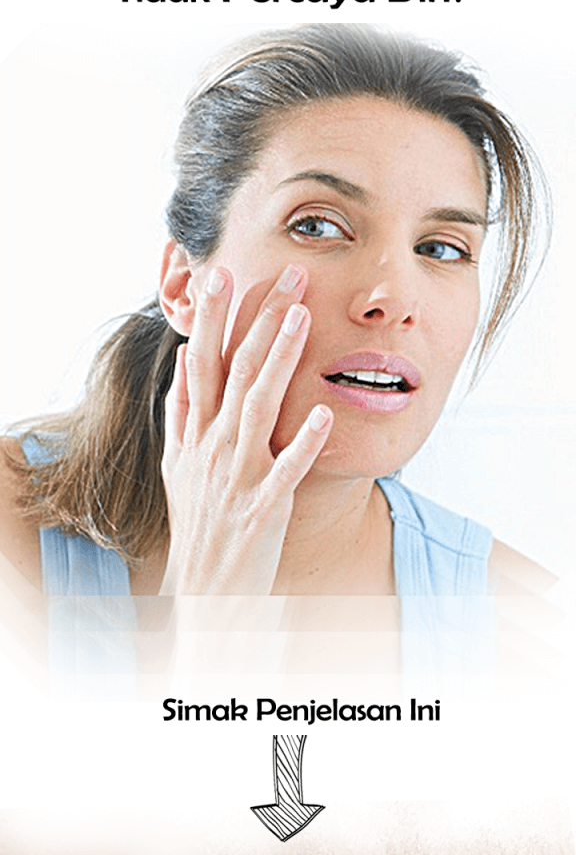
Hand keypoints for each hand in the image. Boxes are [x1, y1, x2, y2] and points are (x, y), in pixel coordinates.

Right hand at [159, 264, 332, 594]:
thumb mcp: (178, 464)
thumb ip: (182, 411)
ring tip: (302, 318)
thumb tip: (185, 358)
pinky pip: (286, 470)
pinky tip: (325, 412)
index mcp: (195, 433)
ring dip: (280, 360)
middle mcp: (212, 447)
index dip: (211, 318)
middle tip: (288, 274)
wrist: (208, 592)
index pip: (201, 362)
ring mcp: (237, 476)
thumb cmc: (199, 522)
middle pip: (235, 370)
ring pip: (258, 407)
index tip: (222, 273)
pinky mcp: (263, 507)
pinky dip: (304, 441)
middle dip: (260, 319)